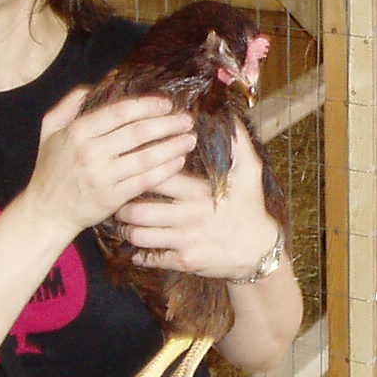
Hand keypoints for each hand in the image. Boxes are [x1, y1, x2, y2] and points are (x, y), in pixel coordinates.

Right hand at [26, 89, 195, 236]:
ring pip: (146, 157)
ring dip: (173, 146)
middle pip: (138, 133)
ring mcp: (102, 177)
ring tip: (189, 138)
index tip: (166, 103)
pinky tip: (179, 160)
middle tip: (186, 119)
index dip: (147, 105)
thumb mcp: (50, 130)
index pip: (119, 112)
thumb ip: (69, 104)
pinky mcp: (112, 198)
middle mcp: (90, 153)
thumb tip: (94, 85)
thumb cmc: (51, 168)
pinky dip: (165, 169)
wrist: (47, 211)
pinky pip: (145, 180)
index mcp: (77, 132)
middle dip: (167, 124)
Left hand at [113, 120, 280, 280]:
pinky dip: (140, 255)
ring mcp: (185, 240)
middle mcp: (187, 215)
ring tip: (123, 222)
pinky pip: (151, 259)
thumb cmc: (251, 207)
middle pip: (137, 209)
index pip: (156, 175)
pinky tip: (137, 248)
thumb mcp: (250, 171)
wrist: (260, 251)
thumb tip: (230, 114)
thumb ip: (238, 142)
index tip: (131, 166)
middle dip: (121, 204)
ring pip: (139, 235)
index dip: (139, 169)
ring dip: (126, 229)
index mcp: (197, 191)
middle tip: (117, 198)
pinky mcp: (185, 261)